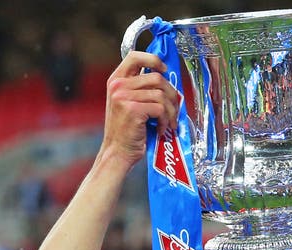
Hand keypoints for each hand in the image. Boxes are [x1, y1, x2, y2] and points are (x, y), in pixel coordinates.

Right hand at [100, 51, 179, 170]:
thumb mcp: (129, 103)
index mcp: (116, 80)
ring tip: (169, 123)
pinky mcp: (133, 110)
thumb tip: (168, 80)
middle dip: (172, 94)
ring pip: (161, 94)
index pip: (135, 56)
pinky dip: (166, 121)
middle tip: (175, 110)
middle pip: (157, 77)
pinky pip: (161, 109)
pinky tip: (161, 130)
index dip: (154, 59)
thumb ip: (141, 89)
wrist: (118, 152)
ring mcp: (124, 97)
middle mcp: (118, 85)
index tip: (165, 70)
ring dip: (171, 111)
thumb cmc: (128, 130)